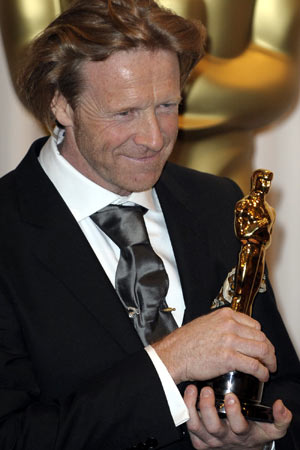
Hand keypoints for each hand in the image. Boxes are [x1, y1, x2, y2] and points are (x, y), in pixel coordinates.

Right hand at [152, 308, 275, 383]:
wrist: (174, 353)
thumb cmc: (186, 341)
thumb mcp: (206, 323)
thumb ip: (223, 325)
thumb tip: (237, 333)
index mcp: (225, 315)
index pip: (255, 325)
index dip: (261, 338)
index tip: (262, 346)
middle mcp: (230, 325)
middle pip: (261, 337)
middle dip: (268, 350)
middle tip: (269, 359)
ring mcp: (230, 341)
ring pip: (262, 350)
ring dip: (269, 361)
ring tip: (268, 368)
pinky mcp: (229, 358)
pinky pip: (254, 365)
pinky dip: (262, 372)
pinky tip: (262, 376)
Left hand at [184, 384, 291, 448]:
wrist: (242, 447)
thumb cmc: (255, 432)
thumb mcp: (272, 428)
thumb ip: (281, 418)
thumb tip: (281, 406)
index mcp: (242, 433)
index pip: (239, 426)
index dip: (234, 412)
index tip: (232, 396)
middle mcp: (224, 437)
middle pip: (213, 426)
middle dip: (209, 408)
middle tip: (208, 390)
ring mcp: (209, 438)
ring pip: (196, 426)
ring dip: (192, 407)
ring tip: (194, 388)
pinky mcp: (198, 438)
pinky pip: (188, 425)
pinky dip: (185, 408)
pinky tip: (188, 393)